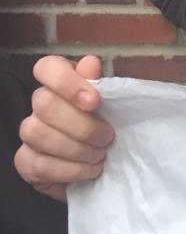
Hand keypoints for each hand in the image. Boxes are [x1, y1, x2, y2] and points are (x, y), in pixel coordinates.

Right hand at [15, 56, 114, 201]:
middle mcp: (39, 105)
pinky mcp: (26, 162)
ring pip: (37, 133)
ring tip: (100, 156)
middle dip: (82, 125)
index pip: (46, 67)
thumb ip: (102, 86)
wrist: (98, 167)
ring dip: (76, 149)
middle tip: (107, 138)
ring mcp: (29, 133)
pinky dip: (70, 170)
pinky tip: (90, 170)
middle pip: (44, 103)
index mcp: (60, 84)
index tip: (95, 102)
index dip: (67, 82)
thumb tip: (90, 63)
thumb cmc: (105, 129)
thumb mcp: (112, 108)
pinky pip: (39, 164)